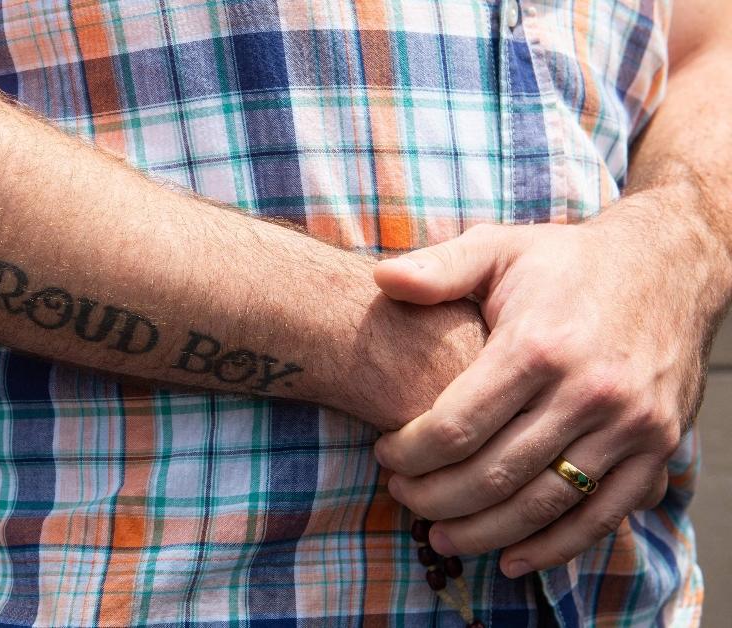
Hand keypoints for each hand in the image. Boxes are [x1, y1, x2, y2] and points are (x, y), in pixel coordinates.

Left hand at [370, 196, 719, 577]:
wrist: (671, 264)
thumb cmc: (568, 261)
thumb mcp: (500, 248)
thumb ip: (438, 268)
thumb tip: (381, 283)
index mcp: (538, 346)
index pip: (455, 427)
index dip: (410, 452)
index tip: (385, 454)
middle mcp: (588, 391)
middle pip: (493, 474)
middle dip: (434, 497)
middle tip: (402, 496)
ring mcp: (629, 425)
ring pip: (542, 505)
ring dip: (483, 532)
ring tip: (440, 536)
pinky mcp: (658, 446)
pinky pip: (602, 515)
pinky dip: (555, 547)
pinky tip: (512, 558)